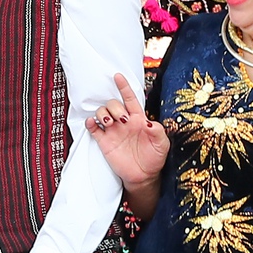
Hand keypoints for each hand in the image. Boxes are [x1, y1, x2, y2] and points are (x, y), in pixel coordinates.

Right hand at [87, 73, 169, 188]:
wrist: (144, 176)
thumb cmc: (154, 157)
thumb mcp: (162, 144)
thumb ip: (158, 131)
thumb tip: (148, 123)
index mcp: (138, 119)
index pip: (130, 99)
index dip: (124, 87)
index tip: (118, 77)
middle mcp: (124, 122)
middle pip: (113, 104)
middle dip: (115, 107)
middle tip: (121, 119)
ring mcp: (113, 131)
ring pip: (102, 113)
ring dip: (102, 113)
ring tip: (108, 123)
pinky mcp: (104, 142)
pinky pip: (93, 129)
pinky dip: (90, 123)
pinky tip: (92, 123)